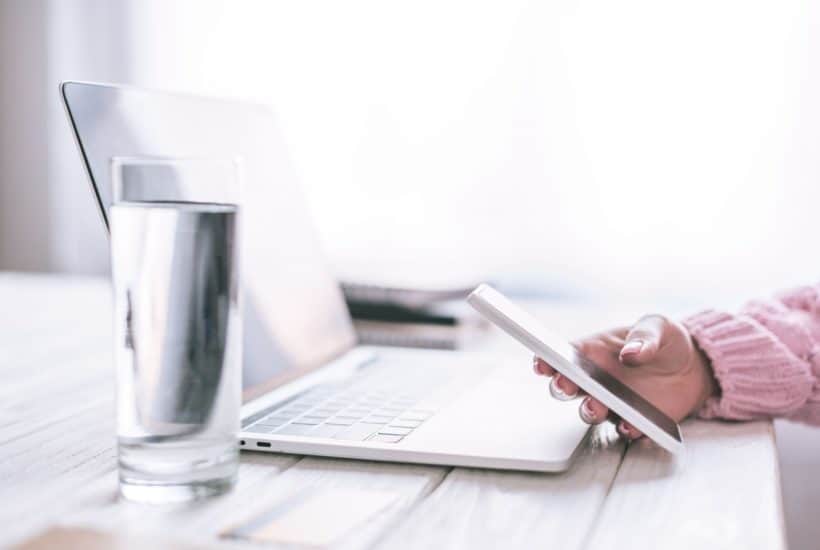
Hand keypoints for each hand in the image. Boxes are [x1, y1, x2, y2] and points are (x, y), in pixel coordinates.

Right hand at [533, 315, 715, 439]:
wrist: (695, 368)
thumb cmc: (667, 341)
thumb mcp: (659, 327)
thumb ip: (644, 337)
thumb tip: (629, 354)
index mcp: (596, 351)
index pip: (565, 356)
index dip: (548, 360)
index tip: (543, 364)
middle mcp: (597, 379)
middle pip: (568, 386)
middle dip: (562, 386)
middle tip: (566, 384)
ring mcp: (613, 402)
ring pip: (590, 410)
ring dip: (589, 410)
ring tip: (597, 406)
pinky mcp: (634, 421)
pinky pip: (624, 428)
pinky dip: (626, 428)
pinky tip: (632, 425)